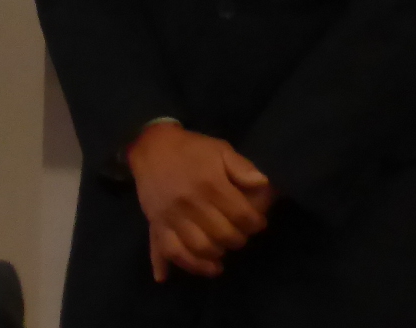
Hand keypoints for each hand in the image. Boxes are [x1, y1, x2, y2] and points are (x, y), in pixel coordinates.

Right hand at [125, 122, 271, 281]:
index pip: (241, 216)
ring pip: (200, 248)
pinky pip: (172, 253)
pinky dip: (190, 265)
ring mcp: (172, 217)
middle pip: (223, 235)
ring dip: (218, 254)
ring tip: (224, 249)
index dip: (255, 223)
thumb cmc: (191, 149)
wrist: (151, 148)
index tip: (257, 223)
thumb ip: (242, 167)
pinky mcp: (157, 225)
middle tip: (240, 235)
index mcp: (210, 183)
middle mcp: (191, 203)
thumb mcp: (220, 149)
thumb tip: (264, 184)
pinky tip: (206, 267)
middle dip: (238, 239)